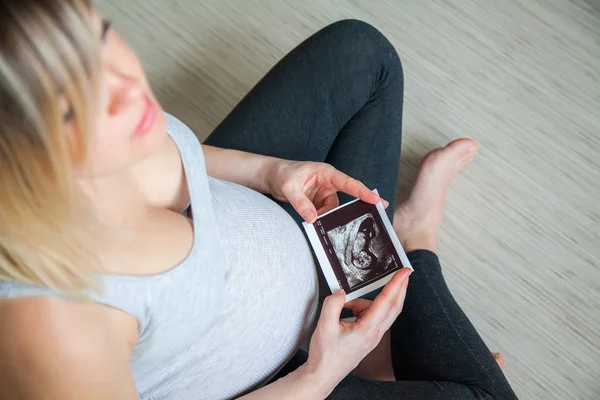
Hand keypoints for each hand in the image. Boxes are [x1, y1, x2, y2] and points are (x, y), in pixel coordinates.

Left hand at [267, 160, 388, 222]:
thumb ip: (301, 203)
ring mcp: (324, 192)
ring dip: (328, 217)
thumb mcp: (289, 187)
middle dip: (362, 203)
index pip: (348, 183)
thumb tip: (313, 219)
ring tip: (315, 221)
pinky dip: (321, 219)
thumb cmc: (282, 174)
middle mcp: (328, 182)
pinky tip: (314, 223)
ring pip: (334, 209)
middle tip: (380, 211)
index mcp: (326, 173)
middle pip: (349, 195)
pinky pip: (325, 213)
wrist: (271, 176)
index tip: (377, 200)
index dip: (363, 192)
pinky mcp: (318, 201)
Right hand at [302, 268, 411, 393]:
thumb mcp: (324, 326)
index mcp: (367, 330)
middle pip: (394, 306)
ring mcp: (373, 336)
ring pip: (380, 311)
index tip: (405, 272)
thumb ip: (333, 304)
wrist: (323, 374)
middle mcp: (374, 333)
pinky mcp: (368, 337)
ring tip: (345, 305)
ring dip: (368, 301)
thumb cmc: (325, 355)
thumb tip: (341, 292)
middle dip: (400, 288)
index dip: (396, 284)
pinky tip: (347, 310)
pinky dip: (362, 308)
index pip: (386, 302)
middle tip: (403, 273)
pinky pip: (372, 316)